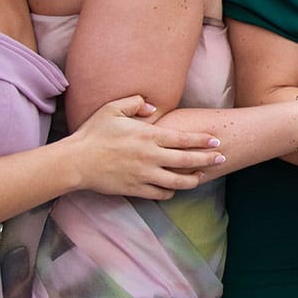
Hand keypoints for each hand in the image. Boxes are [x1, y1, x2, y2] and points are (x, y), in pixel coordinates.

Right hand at [68, 96, 222, 198]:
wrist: (75, 162)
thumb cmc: (93, 133)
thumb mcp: (113, 109)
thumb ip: (136, 103)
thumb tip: (153, 107)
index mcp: (148, 136)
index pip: (183, 139)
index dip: (202, 141)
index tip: (216, 141)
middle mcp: (150, 157)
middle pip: (187, 160)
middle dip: (207, 160)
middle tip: (221, 159)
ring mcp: (144, 175)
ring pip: (177, 182)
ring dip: (193, 179)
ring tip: (202, 177)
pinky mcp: (135, 189)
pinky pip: (160, 194)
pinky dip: (170, 192)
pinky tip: (175, 188)